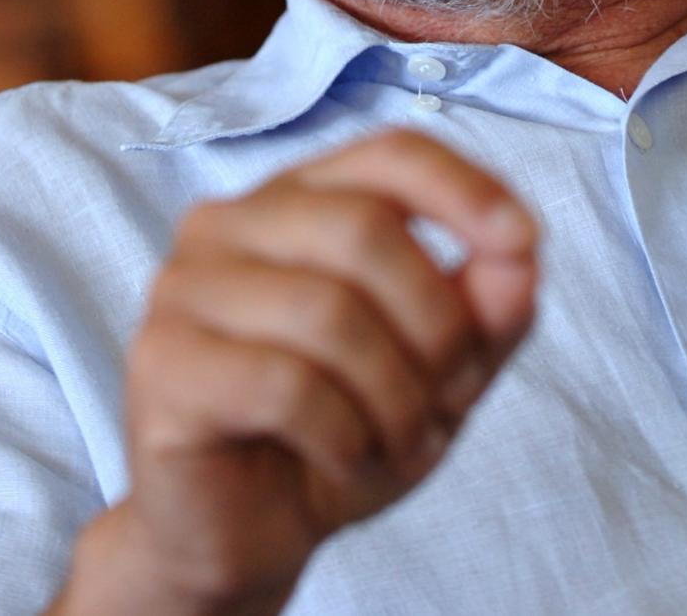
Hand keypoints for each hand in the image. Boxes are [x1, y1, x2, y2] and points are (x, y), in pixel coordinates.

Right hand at [92, 129, 538, 613]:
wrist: (246, 533)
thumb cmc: (340, 427)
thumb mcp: (438, 367)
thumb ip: (486, 306)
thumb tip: (521, 251)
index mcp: (298, 198)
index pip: (389, 152)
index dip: (465, 188)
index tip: (523, 240)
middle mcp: (230, 222)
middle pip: (366, 228)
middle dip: (437, 324)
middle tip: (453, 395)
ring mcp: (185, 286)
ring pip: (329, 311)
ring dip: (395, 395)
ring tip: (400, 438)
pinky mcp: (163, 362)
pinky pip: (283, 384)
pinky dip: (342, 434)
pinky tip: (340, 456)